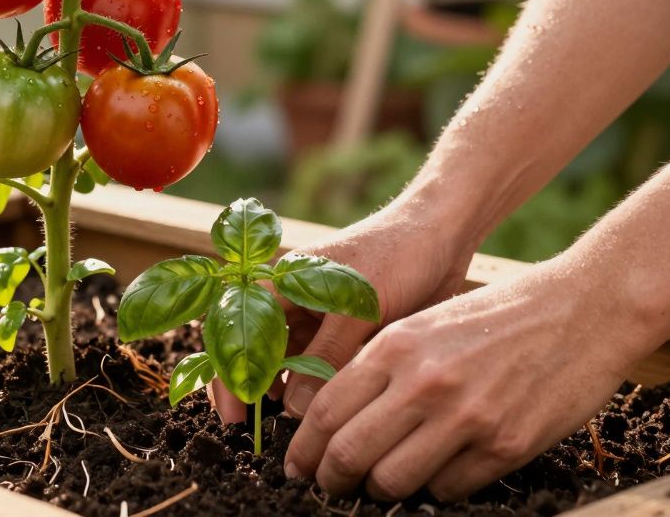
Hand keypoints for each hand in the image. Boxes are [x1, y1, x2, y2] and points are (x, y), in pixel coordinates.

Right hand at [210, 200, 474, 422]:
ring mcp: (315, 319)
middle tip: (251, 433)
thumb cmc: (397, 255)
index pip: (233, 329)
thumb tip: (293, 410)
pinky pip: (315, 369)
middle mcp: (290, 302)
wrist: (442, 236)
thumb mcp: (357, 307)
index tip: (235, 416)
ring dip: (281, 395)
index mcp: (280, 282)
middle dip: (247, 389)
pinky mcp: (342, 335)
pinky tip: (317, 416)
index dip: (227, 373)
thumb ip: (325, 355)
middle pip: (251, 350)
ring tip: (286, 432)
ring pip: (283, 365)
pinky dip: (312, 392)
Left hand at [283, 262, 649, 500]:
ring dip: (382, 490)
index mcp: (395, 346)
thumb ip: (382, 367)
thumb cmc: (499, 315)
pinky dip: (437, 488)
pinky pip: (448, 489)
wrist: (583, 309)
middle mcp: (423, 383)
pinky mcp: (504, 445)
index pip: (325, 412)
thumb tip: (337, 419)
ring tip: (384, 483)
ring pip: (393, 481)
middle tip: (331, 488)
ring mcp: (465, 417)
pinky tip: (442, 470)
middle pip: (349, 455)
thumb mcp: (426, 326)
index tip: (298, 467)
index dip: (304, 450)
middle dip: (331, 480)